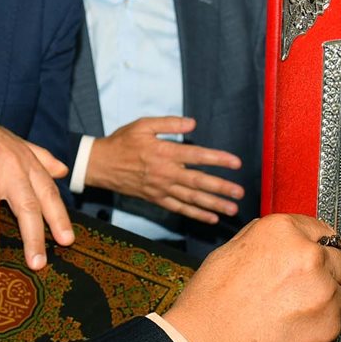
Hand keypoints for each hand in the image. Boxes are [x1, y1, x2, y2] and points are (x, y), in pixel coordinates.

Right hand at [0, 93, 74, 274]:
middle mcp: (9, 166)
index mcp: (26, 163)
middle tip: (37, 264)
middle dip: (33, 237)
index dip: (58, 217)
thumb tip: (64, 171)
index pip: (48, 193)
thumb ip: (41, 158)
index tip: (67, 241)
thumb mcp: (17, 144)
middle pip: (25, 206)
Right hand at [86, 117, 244, 223]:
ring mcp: (161, 188)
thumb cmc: (122, 142)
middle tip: (240, 192)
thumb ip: (169, 123)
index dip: (218, 159)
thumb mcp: (143, 125)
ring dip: (213, 204)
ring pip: (191, 198)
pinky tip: (210, 218)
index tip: (236, 163)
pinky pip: (179, 208)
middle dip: (221, 187)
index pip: (197, 156)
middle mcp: (165, 173)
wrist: (100, 165)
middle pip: (198, 181)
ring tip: (231, 209)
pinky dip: (195, 214)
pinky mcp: (156, 199)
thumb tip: (193, 123)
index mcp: (164, 152)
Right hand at [163, 214, 340, 341]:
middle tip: (304, 292)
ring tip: (287, 318)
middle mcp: (311, 260)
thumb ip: (268, 241)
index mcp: (285, 233)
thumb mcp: (230, 252)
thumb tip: (288, 241)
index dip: (321, 248)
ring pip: (339, 301)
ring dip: (322, 308)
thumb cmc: (211, 305)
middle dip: (330, 277)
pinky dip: (316, 335)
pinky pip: (331, 331)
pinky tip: (288, 337)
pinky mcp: (328, 334)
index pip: (324, 233)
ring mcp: (324, 298)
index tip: (322, 258)